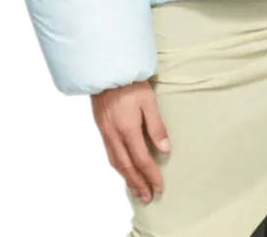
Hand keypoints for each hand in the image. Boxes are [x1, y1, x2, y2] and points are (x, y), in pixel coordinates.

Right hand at [90, 80, 170, 202]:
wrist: (106, 69)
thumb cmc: (130, 82)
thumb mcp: (149, 101)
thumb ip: (156, 126)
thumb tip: (165, 149)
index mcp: (128, 129)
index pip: (142, 160)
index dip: (151, 175)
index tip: (160, 187)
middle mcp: (114, 135)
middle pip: (127, 167)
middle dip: (138, 184)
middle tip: (148, 197)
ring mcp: (105, 132)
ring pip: (116, 162)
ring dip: (127, 178)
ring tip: (136, 189)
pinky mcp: (101, 127)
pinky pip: (109, 153)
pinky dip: (118, 166)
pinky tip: (123, 168)